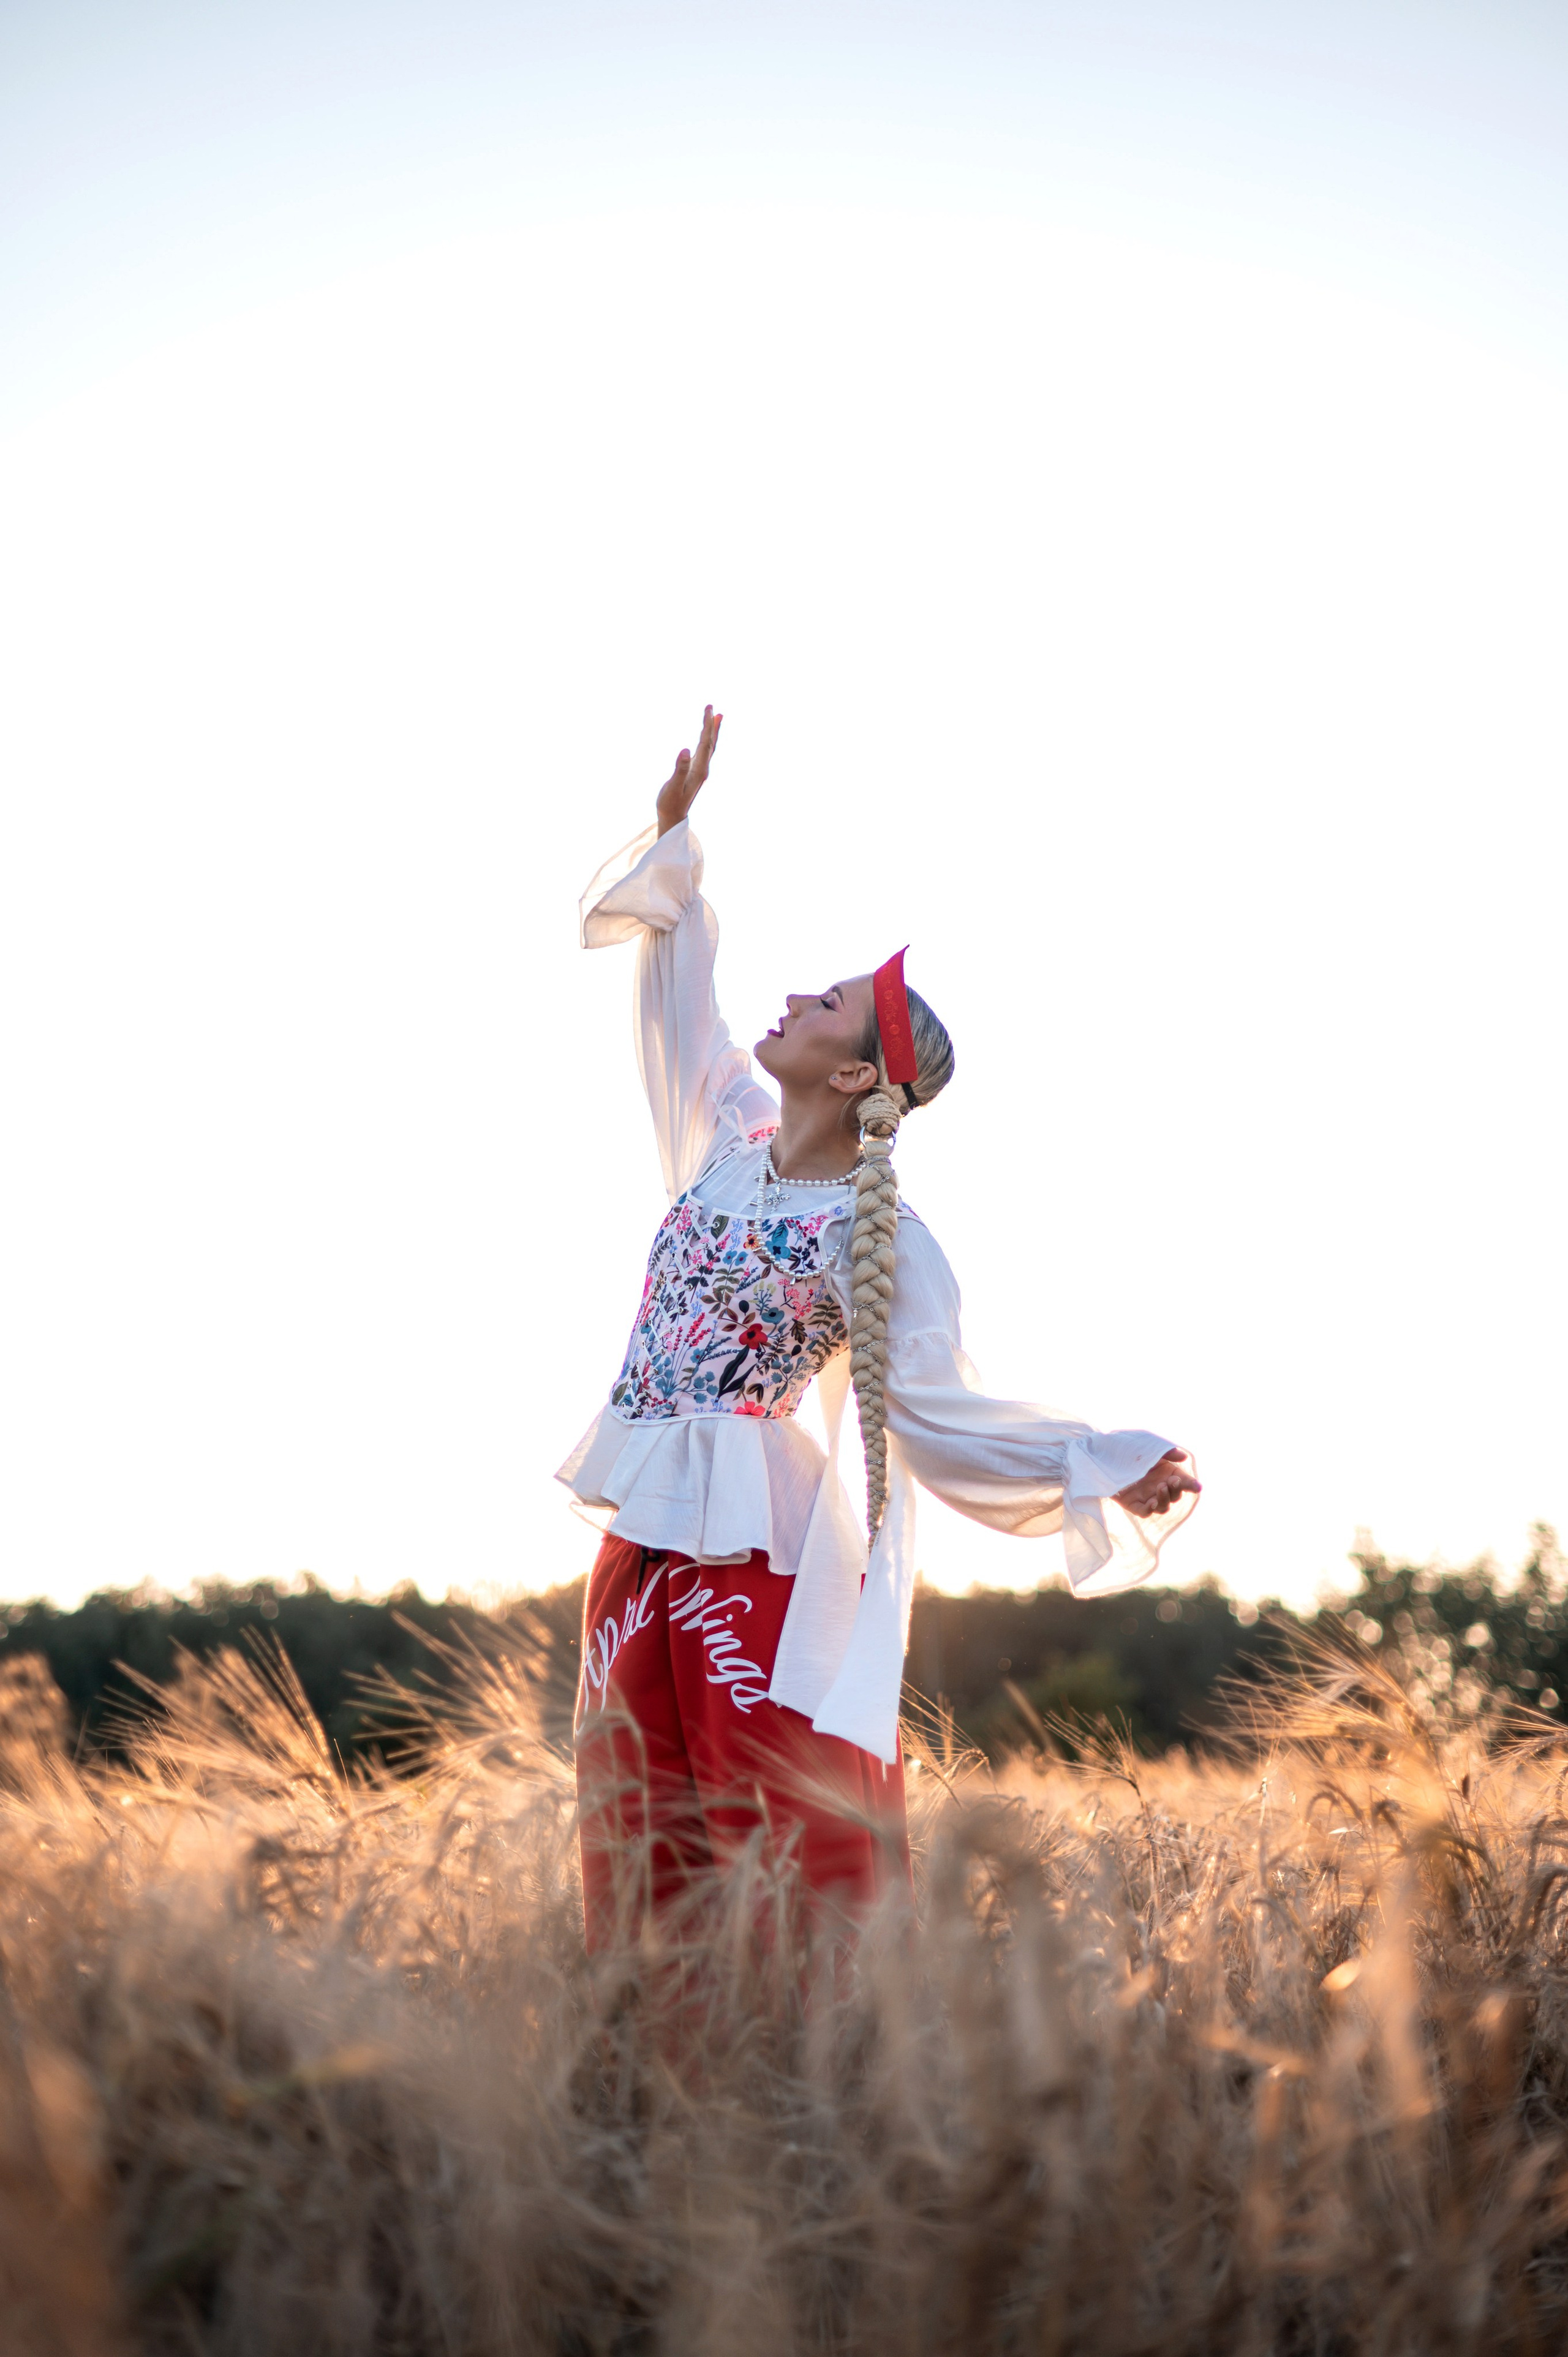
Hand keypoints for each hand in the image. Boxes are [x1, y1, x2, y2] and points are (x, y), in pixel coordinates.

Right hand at [656, 704, 722, 835]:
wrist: (672, 817)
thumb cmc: (670, 803)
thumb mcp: (673, 786)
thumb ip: (679, 768)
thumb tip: (686, 749)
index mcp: (699, 770)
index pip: (705, 743)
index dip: (708, 725)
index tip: (709, 709)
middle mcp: (703, 769)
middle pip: (710, 742)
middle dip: (712, 724)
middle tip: (712, 707)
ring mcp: (700, 771)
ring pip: (709, 747)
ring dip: (713, 731)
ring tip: (717, 717)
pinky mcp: (695, 772)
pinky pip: (704, 752)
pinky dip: (707, 741)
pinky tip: (705, 738)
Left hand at [1115, 1449, 1200, 1518]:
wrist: (1104, 1453)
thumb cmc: (1129, 1447)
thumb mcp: (1149, 1446)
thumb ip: (1167, 1451)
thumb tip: (1183, 1457)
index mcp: (1167, 1473)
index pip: (1184, 1482)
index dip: (1192, 1485)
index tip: (1198, 1487)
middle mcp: (1159, 1486)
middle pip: (1175, 1496)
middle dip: (1176, 1490)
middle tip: (1171, 1481)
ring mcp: (1146, 1496)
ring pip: (1162, 1506)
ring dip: (1164, 1499)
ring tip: (1160, 1487)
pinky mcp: (1132, 1504)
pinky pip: (1144, 1512)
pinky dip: (1149, 1509)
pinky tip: (1151, 1502)